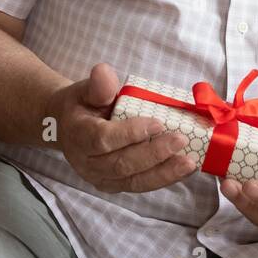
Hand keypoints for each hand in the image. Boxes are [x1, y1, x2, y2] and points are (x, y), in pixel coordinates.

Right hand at [44, 62, 195, 193]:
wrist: (69, 127)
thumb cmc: (83, 105)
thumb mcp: (86, 89)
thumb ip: (98, 85)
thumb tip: (103, 71)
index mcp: (78, 135)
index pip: (103, 139)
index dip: (130, 134)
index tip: (157, 124)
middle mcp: (87, 162)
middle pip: (122, 164)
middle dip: (154, 154)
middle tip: (180, 140)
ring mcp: (100, 178)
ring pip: (133, 181)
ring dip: (163, 172)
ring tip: (188, 162)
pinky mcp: (115, 185)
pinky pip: (140, 185)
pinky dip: (163, 178)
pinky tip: (183, 169)